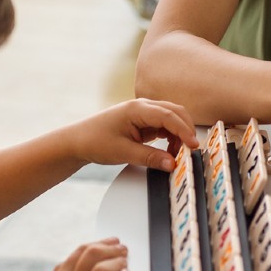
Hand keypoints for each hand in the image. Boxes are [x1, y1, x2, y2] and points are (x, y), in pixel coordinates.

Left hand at [69, 98, 197, 172]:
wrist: (77, 141)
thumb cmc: (94, 141)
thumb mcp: (123, 152)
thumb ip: (150, 158)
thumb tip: (172, 164)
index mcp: (136, 109)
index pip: (168, 116)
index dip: (184, 130)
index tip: (193, 145)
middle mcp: (142, 107)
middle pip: (175, 112)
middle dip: (186, 129)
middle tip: (191, 149)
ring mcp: (143, 113)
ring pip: (172, 118)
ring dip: (179, 134)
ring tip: (177, 154)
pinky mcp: (143, 122)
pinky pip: (164, 126)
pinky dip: (171, 137)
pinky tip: (170, 150)